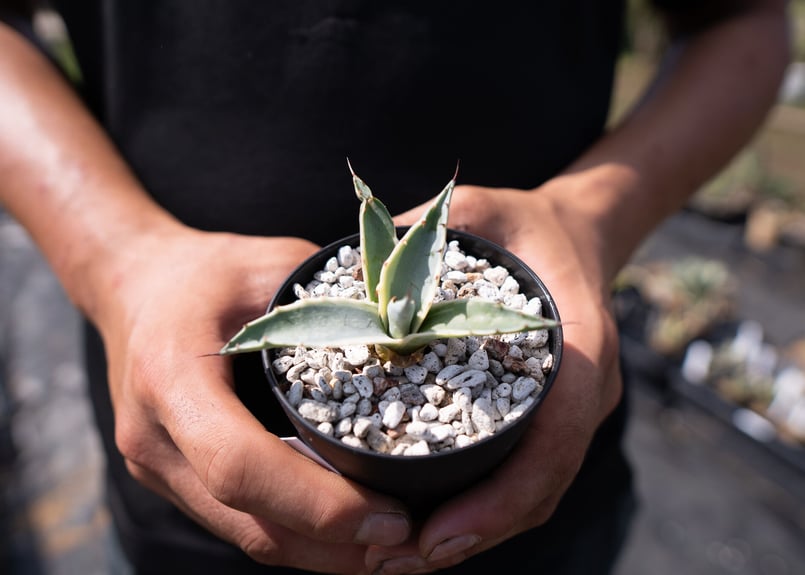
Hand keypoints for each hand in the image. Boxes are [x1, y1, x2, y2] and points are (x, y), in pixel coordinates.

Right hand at [87, 224, 411, 572]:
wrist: (134, 285)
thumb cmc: (205, 271)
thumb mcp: (271, 266)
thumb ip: (335, 304)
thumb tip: (414, 337)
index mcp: (172, 379)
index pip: (241, 467)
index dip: (319, 504)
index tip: (391, 515)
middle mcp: (155, 439)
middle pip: (250, 523)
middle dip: (336, 546)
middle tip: (411, 541)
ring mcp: (157, 467)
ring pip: (247, 537)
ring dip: (323, 553)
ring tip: (392, 546)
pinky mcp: (173, 478)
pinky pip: (240, 523)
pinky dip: (298, 535)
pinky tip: (348, 530)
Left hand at [368, 179, 623, 572]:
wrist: (577, 234)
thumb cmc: (524, 225)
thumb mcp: (476, 212)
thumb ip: (421, 236)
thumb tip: (345, 277)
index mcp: (578, 344)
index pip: (555, 439)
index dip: (501, 495)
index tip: (436, 532)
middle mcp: (584, 388)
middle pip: (542, 485)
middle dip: (477, 531)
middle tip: (399, 558)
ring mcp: (572, 409)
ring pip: (535, 491)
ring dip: (476, 531)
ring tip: (403, 555)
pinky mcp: (550, 415)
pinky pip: (524, 473)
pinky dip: (483, 507)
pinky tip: (431, 520)